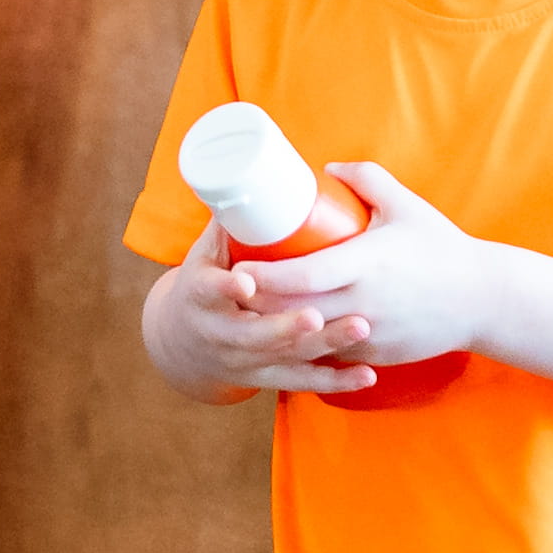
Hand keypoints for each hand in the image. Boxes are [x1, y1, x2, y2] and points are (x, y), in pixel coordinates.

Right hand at [141, 212, 377, 407]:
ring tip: (361, 329)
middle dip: (288, 326)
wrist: (185, 345)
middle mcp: (221, 335)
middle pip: (256, 334)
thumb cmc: (203, 285)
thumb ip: (230, 223)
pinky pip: (304, 381)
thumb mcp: (204, 255)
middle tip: (319, 312)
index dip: (227, 289)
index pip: (210, 293)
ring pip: (286, 359)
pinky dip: (336, 379)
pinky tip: (367, 374)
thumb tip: (254, 171)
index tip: (247, 282)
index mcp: (200, 298)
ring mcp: (246, 361)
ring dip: (325, 347)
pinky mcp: (269, 376)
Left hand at [221, 158, 490, 389]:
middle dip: (258, 305)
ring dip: (276, 329)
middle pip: (293, 311)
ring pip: (306, 338)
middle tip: (232, 292)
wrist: (483, 300)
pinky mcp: (375, 353)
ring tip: (251, 314)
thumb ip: (368, 179)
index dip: (265, 276)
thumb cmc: (442, 247)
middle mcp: (363, 302)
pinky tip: (285, 336)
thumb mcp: (407, 206)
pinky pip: (329, 353)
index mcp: (366, 264)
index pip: (303, 276)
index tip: (239, 269)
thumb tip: (327, 168)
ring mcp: (368, 333)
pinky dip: (305, 345)